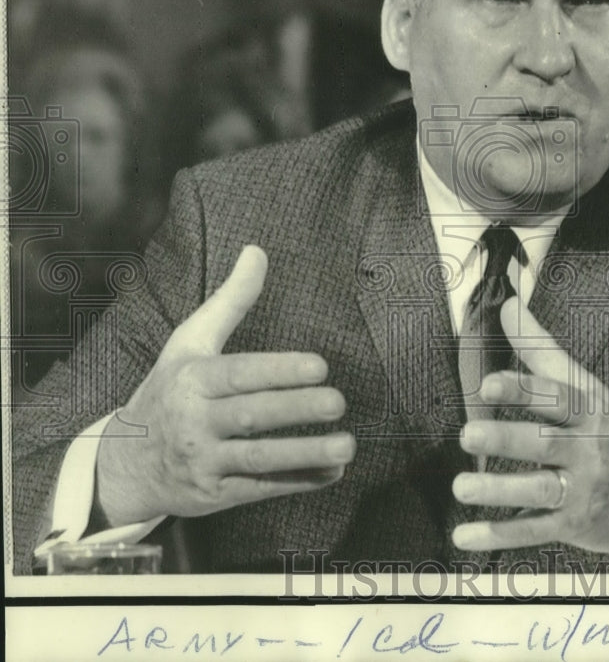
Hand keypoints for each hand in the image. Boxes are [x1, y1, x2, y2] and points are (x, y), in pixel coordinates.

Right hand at [95, 245, 354, 526]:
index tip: (320, 366)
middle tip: (338, 402)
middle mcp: (194, 421)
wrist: (123, 464)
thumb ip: (230, 300)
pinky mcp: (214, 495)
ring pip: (258, 459)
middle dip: (296, 409)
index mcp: (192, 380)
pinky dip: (299, 481)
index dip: (279, 371)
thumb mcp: (189, 341)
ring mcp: (203, 462)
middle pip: (251, 416)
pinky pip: (261, 489)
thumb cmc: (168, 391)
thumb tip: (257, 251)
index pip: (240, 374)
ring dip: (305, 454)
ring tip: (347, 444)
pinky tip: (334, 471)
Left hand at [450, 297, 608, 560]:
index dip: (524, 390)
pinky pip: (534, 531)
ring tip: (461, 486)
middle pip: (545, 443)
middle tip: (468, 434)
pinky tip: (463, 535)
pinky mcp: (576, 527)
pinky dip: (499, 535)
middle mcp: (589, 450)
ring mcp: (584, 491)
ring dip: (499, 491)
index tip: (489, 384)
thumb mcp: (589, 391)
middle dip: (507, 438)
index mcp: (591, 412)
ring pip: (539, 490)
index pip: (557, 398)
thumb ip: (542, 352)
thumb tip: (509, 305)